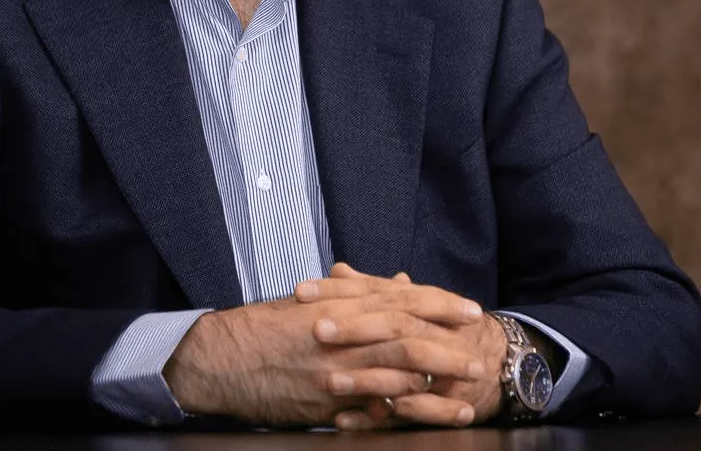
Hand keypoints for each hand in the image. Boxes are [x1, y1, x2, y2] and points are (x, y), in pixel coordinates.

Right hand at [164, 273, 487, 428]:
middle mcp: (341, 335)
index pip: (401, 300)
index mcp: (340, 303)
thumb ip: (358, 293)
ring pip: (394, 375)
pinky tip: (422, 415)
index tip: (470, 309)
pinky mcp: (322, 403)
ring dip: (435, 386)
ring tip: (466, 394)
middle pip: (407, 337)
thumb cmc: (265, 327)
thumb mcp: (313, 301)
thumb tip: (398, 286)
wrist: (220, 359)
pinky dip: (398, 410)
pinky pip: (367, 407)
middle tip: (480, 354)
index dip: (440, 304)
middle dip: (448, 346)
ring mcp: (333, 371)